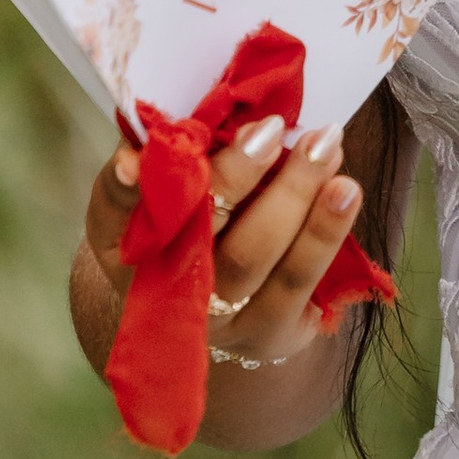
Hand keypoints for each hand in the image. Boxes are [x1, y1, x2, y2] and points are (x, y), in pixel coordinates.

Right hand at [79, 116, 361, 368]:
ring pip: (257, 260)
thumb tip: (172, 125)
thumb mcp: (165, 194)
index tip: (133, 158)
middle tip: (271, 128)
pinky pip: (299, 282)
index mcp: (123, 246)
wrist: (212, 311)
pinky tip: (345, 191)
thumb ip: (169, 157)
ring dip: (297, 199)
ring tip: (328, 148)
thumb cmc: (189, 229)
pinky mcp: (270, 334)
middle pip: (197, 238)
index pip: (113, 214)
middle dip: (236, 179)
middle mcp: (164, 292)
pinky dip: (324, 234)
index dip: (122, 189)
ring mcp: (219, 320)